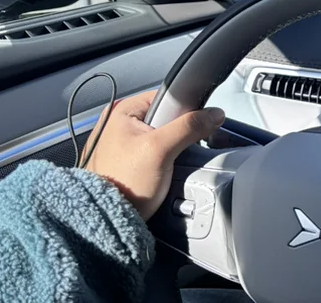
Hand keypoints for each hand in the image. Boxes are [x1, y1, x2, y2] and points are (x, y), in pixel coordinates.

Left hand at [83, 90, 224, 220]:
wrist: (105, 222)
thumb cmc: (123, 183)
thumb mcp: (161, 150)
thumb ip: (189, 127)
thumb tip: (214, 114)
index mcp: (120, 110)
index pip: (167, 97)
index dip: (185, 110)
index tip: (193, 127)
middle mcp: (117, 122)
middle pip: (165, 118)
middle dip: (177, 134)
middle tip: (175, 152)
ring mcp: (119, 143)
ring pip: (161, 137)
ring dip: (170, 150)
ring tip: (166, 165)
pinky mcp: (124, 161)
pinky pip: (153, 152)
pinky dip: (160, 160)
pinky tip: (159, 173)